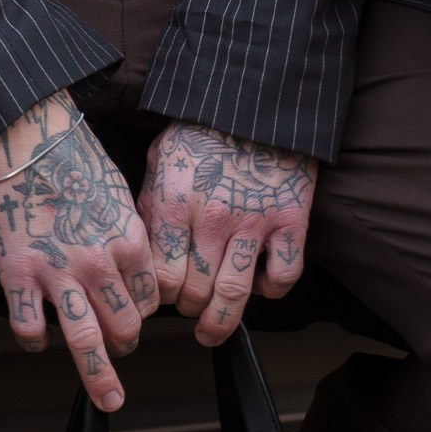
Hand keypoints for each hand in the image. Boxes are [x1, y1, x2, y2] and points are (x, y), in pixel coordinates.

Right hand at [0, 92, 159, 411]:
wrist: (31, 136)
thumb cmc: (77, 160)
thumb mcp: (121, 196)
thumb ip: (130, 239)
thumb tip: (134, 277)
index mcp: (129, 241)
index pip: (149, 302)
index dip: (143, 314)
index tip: (134, 315)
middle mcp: (98, 262)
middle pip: (124, 329)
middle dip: (124, 345)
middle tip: (119, 348)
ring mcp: (58, 272)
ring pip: (85, 343)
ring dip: (99, 375)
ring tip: (108, 397)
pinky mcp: (19, 275)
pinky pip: (31, 330)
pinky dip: (36, 341)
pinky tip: (37, 336)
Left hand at [138, 123, 315, 345]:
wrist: (254, 101)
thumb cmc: (202, 129)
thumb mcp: (160, 158)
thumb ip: (150, 203)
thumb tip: (140, 249)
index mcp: (174, 202)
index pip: (160, 275)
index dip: (157, 296)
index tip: (159, 298)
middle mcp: (212, 218)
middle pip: (194, 293)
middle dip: (187, 309)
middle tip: (187, 308)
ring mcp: (254, 222)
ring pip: (234, 296)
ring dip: (220, 323)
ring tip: (211, 330)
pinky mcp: (290, 221)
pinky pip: (282, 276)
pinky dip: (270, 290)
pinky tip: (258, 285)